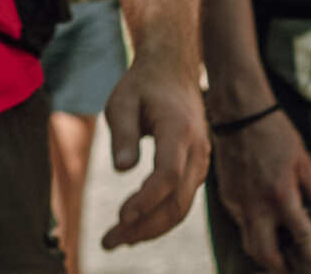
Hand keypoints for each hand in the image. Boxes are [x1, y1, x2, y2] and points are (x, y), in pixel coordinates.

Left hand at [99, 44, 209, 249]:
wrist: (173, 70)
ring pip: (181, 207)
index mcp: (179, 128)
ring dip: (151, 228)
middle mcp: (197, 149)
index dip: (146, 200)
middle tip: (109, 241)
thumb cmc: (143, 85)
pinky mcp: (196, 168)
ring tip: (117, 239)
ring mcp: (201, 161)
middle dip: (144, 227)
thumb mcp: (122, 100)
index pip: (168, 175)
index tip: (120, 216)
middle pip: (177, 201)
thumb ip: (123, 133)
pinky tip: (135, 226)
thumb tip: (122, 170)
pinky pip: (182, 200)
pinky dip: (160, 217)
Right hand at [210, 102, 310, 273]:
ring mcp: (239, 203)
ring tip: (280, 254)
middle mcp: (258, 205)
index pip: (303, 239)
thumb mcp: (304, 160)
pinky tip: (263, 222)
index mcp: (282, 195)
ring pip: (250, 246)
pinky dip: (253, 231)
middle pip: (268, 257)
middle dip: (282, 270)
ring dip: (266, 256)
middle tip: (294, 268)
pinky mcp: (227, 197)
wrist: (239, 111)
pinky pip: (241, 224)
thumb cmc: (276, 132)